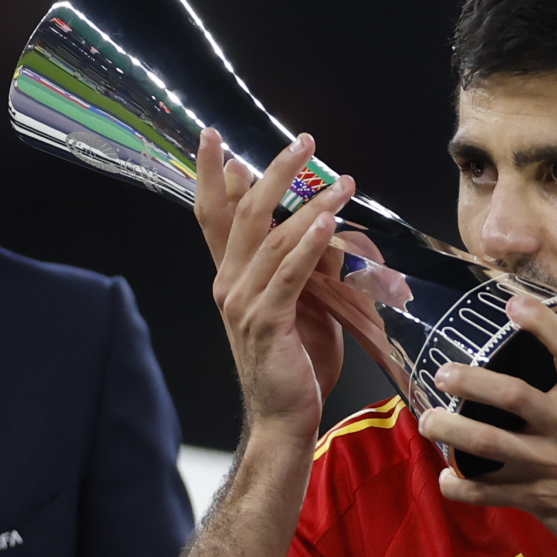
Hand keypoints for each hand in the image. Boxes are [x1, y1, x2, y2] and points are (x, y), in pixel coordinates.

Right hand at [194, 127, 357, 443]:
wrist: (285, 419)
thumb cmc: (295, 365)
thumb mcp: (305, 305)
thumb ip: (309, 267)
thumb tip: (327, 228)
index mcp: (231, 278)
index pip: (214, 216)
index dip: (213, 175)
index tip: (216, 137)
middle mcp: (228, 285)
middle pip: (243, 214)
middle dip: (274, 172)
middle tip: (303, 143)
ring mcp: (243, 303)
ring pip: (273, 239)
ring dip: (310, 205)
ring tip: (342, 183)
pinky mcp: (267, 322)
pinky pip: (288, 274)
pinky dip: (309, 245)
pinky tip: (328, 222)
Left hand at [427, 295, 556, 556]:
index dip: (542, 323)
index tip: (513, 303)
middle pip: (514, 396)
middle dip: (472, 381)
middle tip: (443, 373)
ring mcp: (552, 466)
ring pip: (491, 445)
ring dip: (454, 431)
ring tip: (426, 421)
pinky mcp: (541, 500)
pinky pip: (490, 494)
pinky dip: (461, 488)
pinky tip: (446, 479)